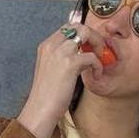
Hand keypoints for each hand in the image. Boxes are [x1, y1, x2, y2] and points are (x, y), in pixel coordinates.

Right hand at [17, 23, 106, 137]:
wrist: (39, 111)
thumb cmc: (46, 97)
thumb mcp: (50, 70)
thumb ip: (61, 59)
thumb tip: (79, 55)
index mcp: (46, 46)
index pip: (67, 28)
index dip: (82, 35)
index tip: (89, 47)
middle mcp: (52, 45)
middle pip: (78, 26)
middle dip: (92, 36)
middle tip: (98, 51)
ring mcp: (60, 53)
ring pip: (86, 33)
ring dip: (97, 44)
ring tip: (99, 60)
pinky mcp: (69, 64)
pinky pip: (91, 56)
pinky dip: (98, 65)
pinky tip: (96, 75)